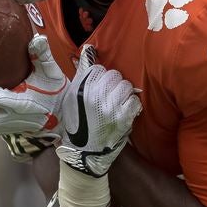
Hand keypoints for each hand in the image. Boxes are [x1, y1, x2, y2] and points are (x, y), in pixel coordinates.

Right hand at [53, 46, 141, 206]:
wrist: (84, 156)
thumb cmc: (78, 128)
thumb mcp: (71, 101)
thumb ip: (81, 77)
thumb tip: (89, 50)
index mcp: (79, 91)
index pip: (99, 70)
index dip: (102, 80)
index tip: (100, 91)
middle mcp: (93, 96)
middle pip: (114, 75)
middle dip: (114, 86)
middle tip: (111, 99)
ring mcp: (109, 106)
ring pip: (126, 86)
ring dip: (124, 95)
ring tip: (118, 107)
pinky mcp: (122, 117)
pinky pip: (135, 101)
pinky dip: (132, 107)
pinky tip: (124, 114)